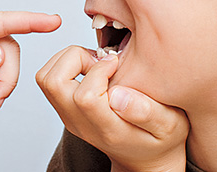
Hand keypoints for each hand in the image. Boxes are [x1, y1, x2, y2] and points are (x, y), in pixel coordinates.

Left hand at [36, 46, 188, 171]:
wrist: (145, 159)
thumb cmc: (160, 140)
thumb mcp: (170, 126)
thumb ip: (147, 112)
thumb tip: (117, 94)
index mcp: (107, 129)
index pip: (84, 97)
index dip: (99, 70)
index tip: (117, 63)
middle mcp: (81, 124)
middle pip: (53, 83)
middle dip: (75, 57)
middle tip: (101, 59)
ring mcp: (70, 117)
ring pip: (46, 78)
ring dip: (68, 60)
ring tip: (96, 62)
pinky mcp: (66, 110)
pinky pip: (50, 80)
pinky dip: (66, 64)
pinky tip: (92, 67)